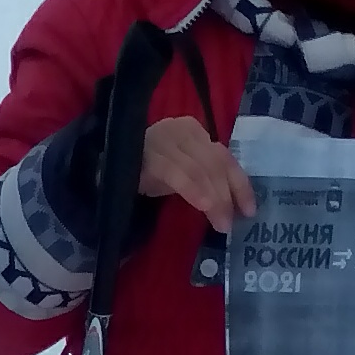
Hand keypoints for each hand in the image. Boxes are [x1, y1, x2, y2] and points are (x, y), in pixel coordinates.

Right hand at [139, 117, 256, 229]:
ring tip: (220, 224)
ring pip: (200, 170)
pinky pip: (177, 174)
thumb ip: (207, 178)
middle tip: (229, 225)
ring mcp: (164, 139)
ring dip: (213, 199)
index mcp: (194, 131)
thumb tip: (235, 206)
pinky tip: (204, 206)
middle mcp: (182, 130)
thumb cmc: (149, 171)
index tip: (250, 210)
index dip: (240, 185)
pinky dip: (193, 190)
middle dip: (226, 196)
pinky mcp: (149, 154)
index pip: (225, 157)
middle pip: (214, 164)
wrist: (104, 166)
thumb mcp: (184, 171)